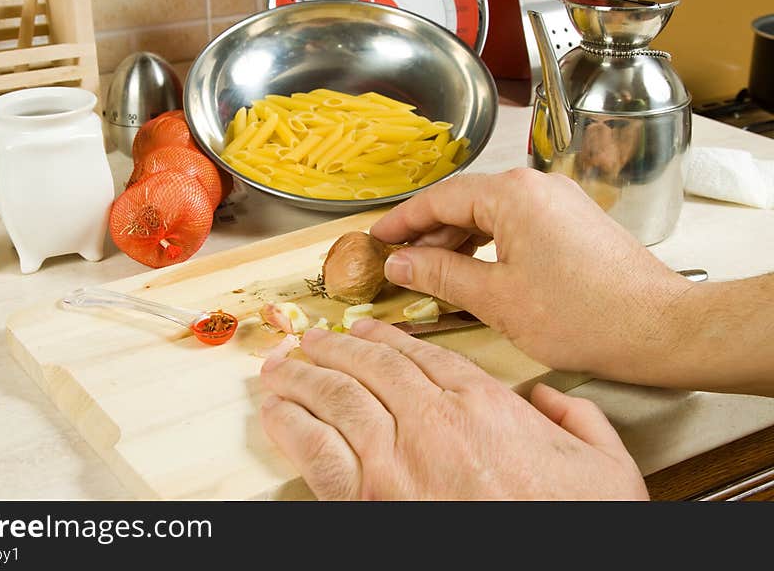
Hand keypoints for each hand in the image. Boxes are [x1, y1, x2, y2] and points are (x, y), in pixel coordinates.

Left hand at [260, 319, 647, 499]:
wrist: (542, 564)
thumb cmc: (573, 520)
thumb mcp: (602, 463)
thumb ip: (577, 417)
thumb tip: (550, 399)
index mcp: (483, 404)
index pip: (420, 356)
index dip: (383, 338)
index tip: (362, 330)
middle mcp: (432, 420)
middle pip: (370, 367)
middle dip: (333, 348)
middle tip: (310, 338)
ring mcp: (396, 459)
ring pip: (337, 397)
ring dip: (303, 376)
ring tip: (281, 364)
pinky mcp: (369, 500)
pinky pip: (318, 450)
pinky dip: (291, 425)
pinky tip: (275, 411)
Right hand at [370, 169, 695, 384]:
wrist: (658, 328)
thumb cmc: (581, 315)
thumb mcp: (495, 298)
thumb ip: (440, 274)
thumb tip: (399, 263)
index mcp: (512, 194)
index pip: (439, 199)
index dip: (402, 221)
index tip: (376, 238)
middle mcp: (536, 186)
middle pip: (464, 203)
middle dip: (428, 235)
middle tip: (398, 263)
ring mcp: (558, 202)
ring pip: (490, 215)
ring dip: (457, 243)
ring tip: (430, 274)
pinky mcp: (572, 222)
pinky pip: (516, 225)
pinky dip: (488, 246)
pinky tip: (474, 273)